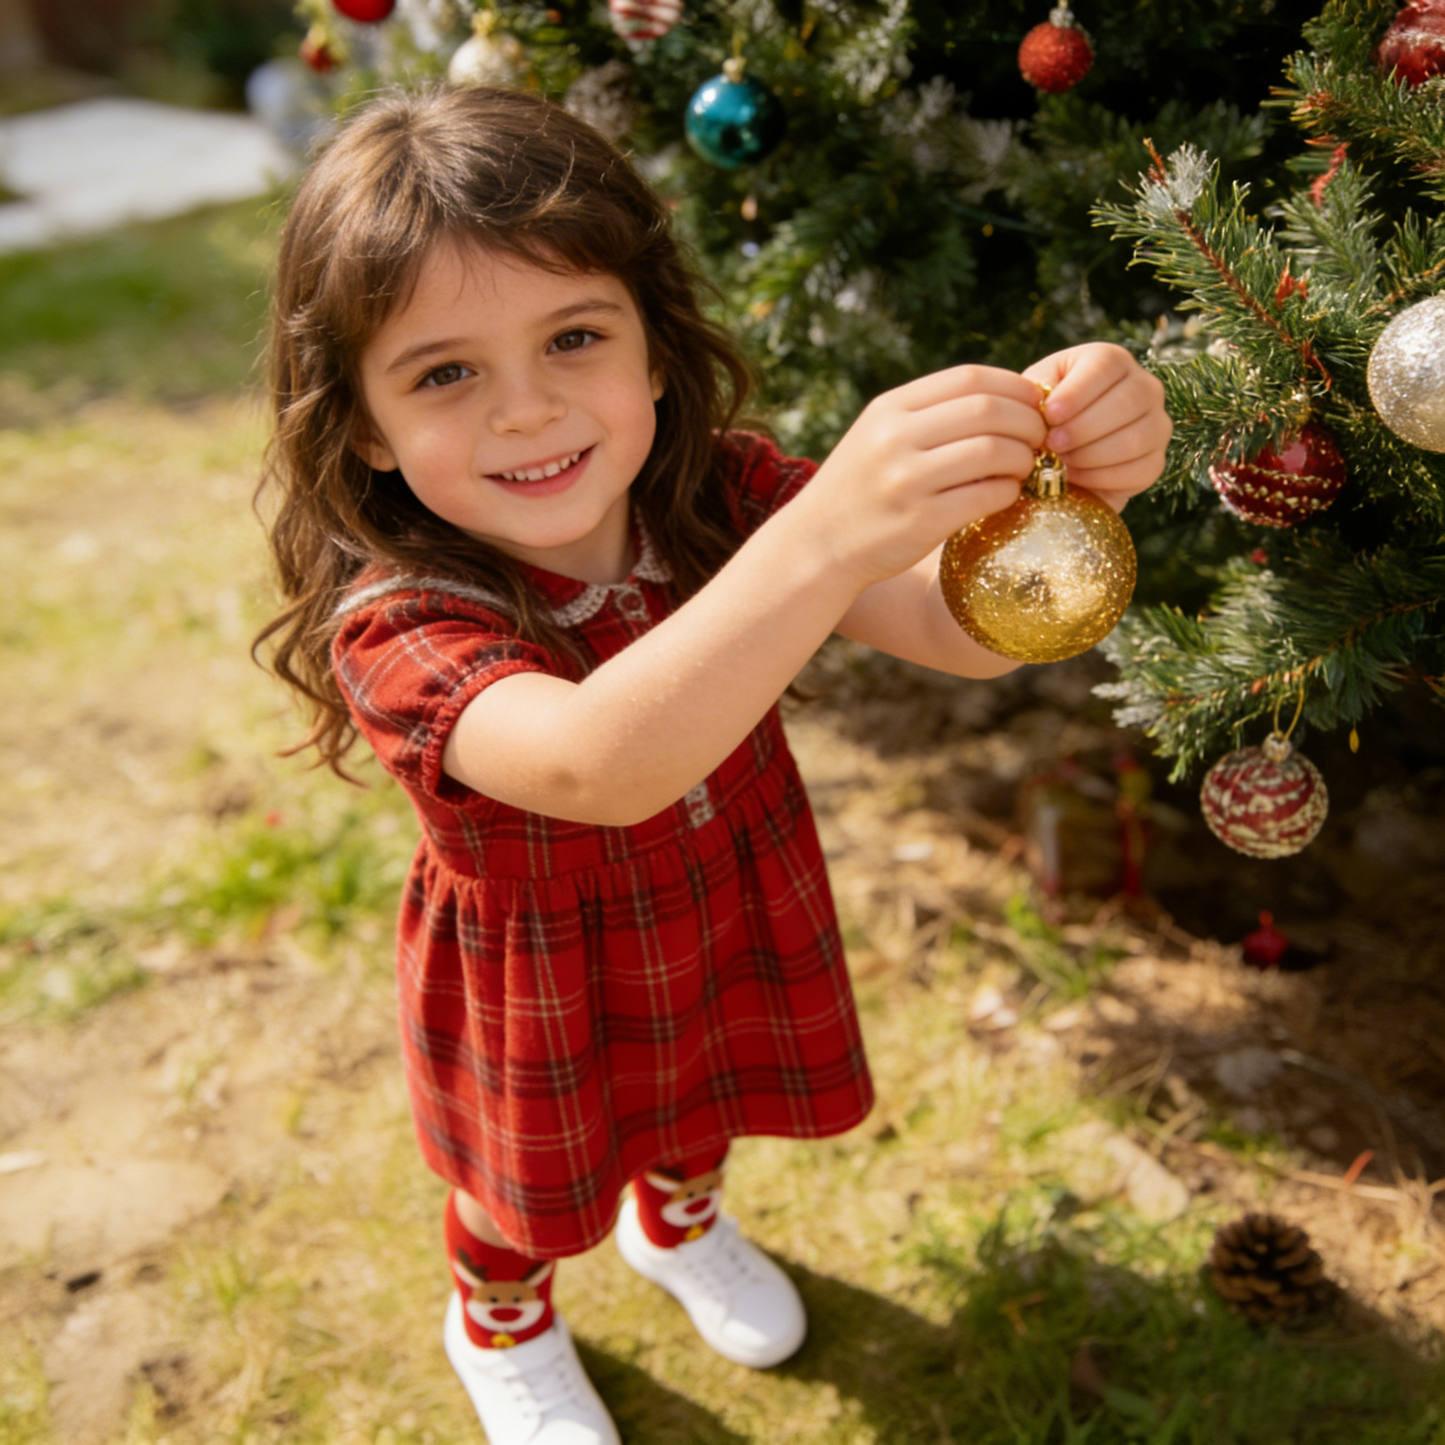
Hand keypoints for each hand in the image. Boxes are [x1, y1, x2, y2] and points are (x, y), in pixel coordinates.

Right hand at [797, 364, 1047, 588]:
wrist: (817, 545)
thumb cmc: (861, 489)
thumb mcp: (880, 436)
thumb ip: (930, 415)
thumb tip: (1008, 399)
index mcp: (889, 409)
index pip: (970, 378)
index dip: (1015, 387)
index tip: (1033, 405)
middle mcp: (895, 438)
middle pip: (988, 410)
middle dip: (1028, 422)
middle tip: (1040, 439)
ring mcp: (906, 480)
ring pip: (993, 451)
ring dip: (1023, 458)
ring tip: (1024, 468)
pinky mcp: (921, 521)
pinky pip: (986, 495)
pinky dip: (1008, 492)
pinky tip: (1006, 494)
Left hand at [1023, 343, 1171, 510]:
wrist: (1059, 457)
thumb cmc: (1046, 416)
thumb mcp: (1036, 394)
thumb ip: (1036, 392)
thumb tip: (1043, 403)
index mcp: (1113, 361)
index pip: (1105, 366)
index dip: (1076, 392)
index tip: (1049, 415)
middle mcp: (1145, 387)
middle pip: (1125, 402)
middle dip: (1082, 428)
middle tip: (1051, 444)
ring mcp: (1157, 425)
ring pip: (1133, 439)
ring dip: (1090, 455)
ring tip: (1060, 462)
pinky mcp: (1156, 462)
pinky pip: (1137, 470)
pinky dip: (1101, 477)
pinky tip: (1075, 477)